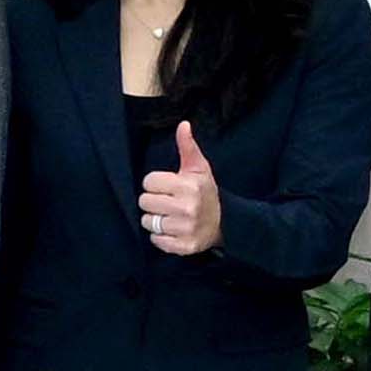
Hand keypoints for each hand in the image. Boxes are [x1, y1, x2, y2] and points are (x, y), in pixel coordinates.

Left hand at [138, 118, 221, 256]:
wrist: (226, 222)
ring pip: (148, 222)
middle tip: (168, 202)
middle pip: (144, 202)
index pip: (148, 182)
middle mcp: (187, 208)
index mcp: (188, 186)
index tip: (168, 187)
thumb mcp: (199, 168)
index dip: (155, 183)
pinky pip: (156, 241)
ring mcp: (185, 229)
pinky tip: (173, 230)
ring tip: (170, 216)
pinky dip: (161, 237)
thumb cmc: (206, 191)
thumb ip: (187, 146)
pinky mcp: (184, 246)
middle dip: (153, 201)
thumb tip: (183, 124)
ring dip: (155, 220)